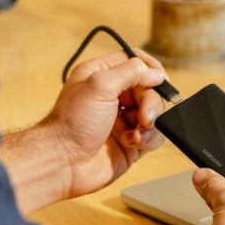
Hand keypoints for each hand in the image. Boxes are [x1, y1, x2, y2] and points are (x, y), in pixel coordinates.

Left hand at [48, 48, 166, 197]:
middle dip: (151, 103)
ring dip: (151, 123)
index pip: (135, 61)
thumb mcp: (100, 85)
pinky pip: (154, 135)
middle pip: (149, 89)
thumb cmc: (72, 123)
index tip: (160, 79)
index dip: (151, 68)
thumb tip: (157, 74)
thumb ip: (131, 72)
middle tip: (145, 117)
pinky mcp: (131, 142)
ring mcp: (123, 120)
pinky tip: (130, 142)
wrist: (64, 163)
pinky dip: (148, 139)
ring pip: (155, 113)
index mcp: (102, 75)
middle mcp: (113, 96)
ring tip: (136, 133)